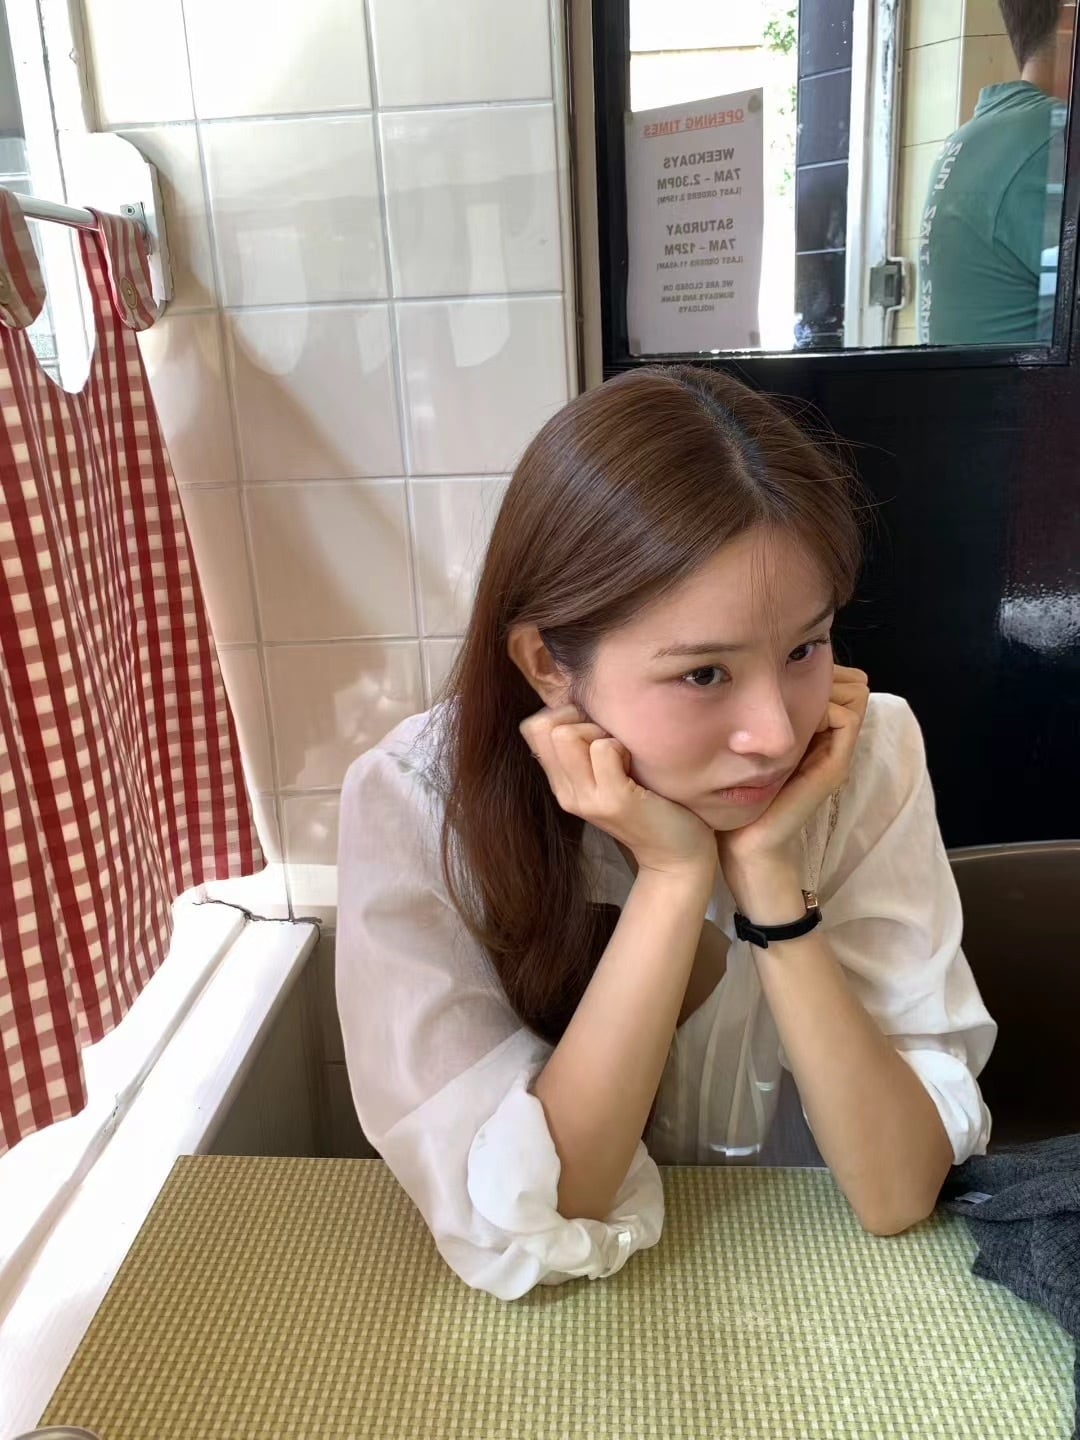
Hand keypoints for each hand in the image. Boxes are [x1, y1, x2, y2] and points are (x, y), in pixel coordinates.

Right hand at [521, 704, 716, 882]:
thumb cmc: (650, 806)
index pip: (532, 728)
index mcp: (562, 785)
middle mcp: (567, 793)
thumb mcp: (607, 777)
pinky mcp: (614, 800)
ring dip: (600, 733)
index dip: (562, 715)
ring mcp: (588, 799)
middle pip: (546, 727)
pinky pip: (604, 748)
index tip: (594, 729)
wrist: (676, 855)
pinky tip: (635, 764)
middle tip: (612, 743)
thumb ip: (587, 751)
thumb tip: (580, 706)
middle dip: (582, 721)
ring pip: (568, 734)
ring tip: (623, 754)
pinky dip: (621, 746)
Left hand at [717, 665, 869, 886]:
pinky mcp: (833, 768)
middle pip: (851, 680)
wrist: (744, 845)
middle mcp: (829, 740)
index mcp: (812, 732)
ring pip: (854, 691)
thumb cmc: (734, 795)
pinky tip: (789, 713)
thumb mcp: (743, 746)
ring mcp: (835, 753)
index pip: (840, 678)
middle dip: (822, 670)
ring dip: (823, 683)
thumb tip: (748, 676)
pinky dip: (822, 705)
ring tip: (786, 694)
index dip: (816, 665)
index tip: (778, 668)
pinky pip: (846, 717)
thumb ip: (754, 717)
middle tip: (783, 678)